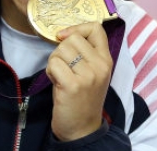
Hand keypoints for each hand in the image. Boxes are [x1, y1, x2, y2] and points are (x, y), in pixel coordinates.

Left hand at [46, 22, 112, 141]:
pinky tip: (56, 83)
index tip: (64, 37)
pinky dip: (50, 72)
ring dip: (54, 62)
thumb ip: (85, 53)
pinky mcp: (73, 85)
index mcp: (107, 60)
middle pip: (72, 38)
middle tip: (63, 68)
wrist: (82, 129)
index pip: (96, 28)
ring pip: (60, 50)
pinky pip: (54, 64)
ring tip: (60, 76)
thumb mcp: (92, 72)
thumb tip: (65, 34)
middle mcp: (100, 66)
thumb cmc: (82, 99)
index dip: (77, 28)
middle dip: (61, 50)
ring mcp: (88, 75)